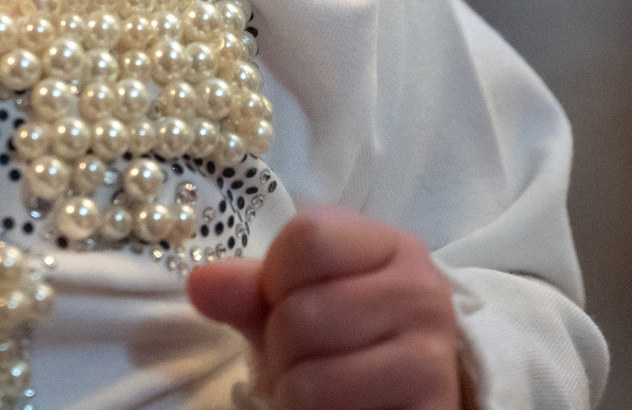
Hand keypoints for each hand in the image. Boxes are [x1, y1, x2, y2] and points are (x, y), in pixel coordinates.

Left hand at [187, 205, 466, 409]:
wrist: (399, 398)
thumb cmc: (341, 340)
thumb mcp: (293, 302)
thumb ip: (248, 288)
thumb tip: (201, 283)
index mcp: (391, 246)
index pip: (307, 238)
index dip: (276, 277)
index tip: (289, 298)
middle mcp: (422, 293)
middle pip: (302, 313)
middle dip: (283, 345)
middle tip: (307, 355)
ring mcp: (431, 360)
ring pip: (311, 379)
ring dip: (295, 391)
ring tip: (322, 386)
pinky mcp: (428, 409)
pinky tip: (340, 409)